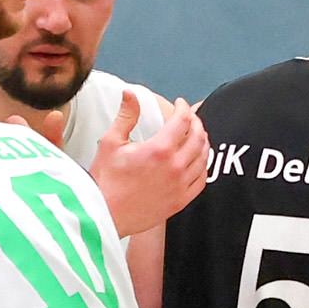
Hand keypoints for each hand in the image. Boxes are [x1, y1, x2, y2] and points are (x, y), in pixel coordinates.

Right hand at [89, 90, 211, 238]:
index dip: (183, 107)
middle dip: (195, 121)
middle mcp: (175, 167)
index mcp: (159, 149)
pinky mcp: (181, 201)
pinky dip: (202, 165)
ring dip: (202, 141)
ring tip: (195, 134)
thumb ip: (126, 115)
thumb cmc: (105, 180)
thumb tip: (130, 93)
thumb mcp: (111, 142)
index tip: (179, 103)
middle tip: (188, 117)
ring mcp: (180, 185)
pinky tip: (196, 160)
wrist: (104, 214)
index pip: (183, 120)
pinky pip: (201, 179)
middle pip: (198, 136)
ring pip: (204, 157)